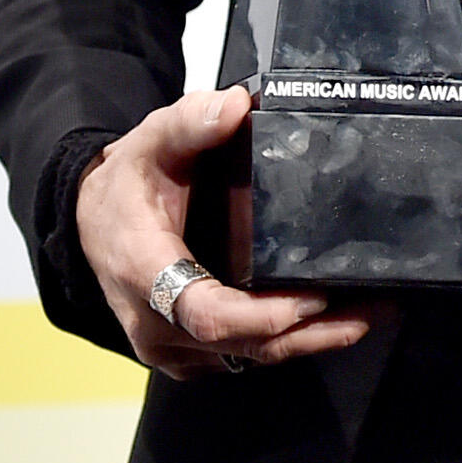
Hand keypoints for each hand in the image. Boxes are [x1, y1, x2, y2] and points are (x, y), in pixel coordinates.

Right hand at [76, 87, 384, 380]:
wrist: (92, 220)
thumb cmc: (127, 183)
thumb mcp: (150, 141)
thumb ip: (190, 121)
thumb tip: (235, 106)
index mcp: (145, 273)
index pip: (207, 313)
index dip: (264, 314)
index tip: (313, 298)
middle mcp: (155, 322)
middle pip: (241, 344)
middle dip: (309, 333)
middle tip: (369, 312)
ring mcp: (170, 345)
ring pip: (247, 356)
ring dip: (307, 342)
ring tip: (367, 317)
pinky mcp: (187, 351)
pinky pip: (240, 356)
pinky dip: (285, 341)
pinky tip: (327, 321)